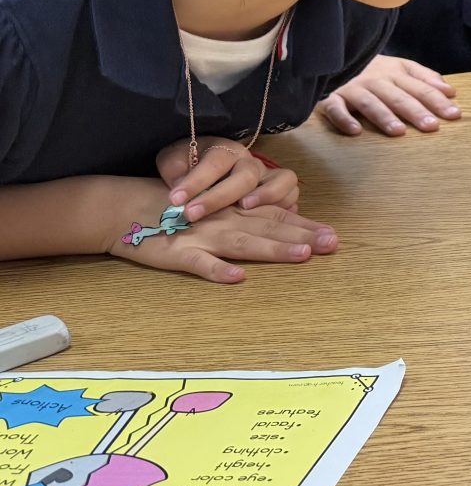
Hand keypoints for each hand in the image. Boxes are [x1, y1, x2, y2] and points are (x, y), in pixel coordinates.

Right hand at [104, 180, 336, 283]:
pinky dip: (217, 270)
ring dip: (273, 249)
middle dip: (303, 236)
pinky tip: (237, 278)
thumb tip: (280, 229)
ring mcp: (201, 237)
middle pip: (268, 229)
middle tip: (333, 244)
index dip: (305, 226)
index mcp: (233, 212)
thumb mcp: (212, 210)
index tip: (335, 236)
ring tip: (302, 255)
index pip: (276, 218)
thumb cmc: (172, 210)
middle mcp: (224, 221)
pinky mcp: (176, 253)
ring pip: (242, 244)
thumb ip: (243, 219)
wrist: (122, 207)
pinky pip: (199, 264)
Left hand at [156, 139, 298, 221]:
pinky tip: (271, 222)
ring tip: (245, 208)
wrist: (202, 163)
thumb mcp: (173, 160)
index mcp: (224, 150)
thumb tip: (178, 192)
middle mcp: (250, 162)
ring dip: (267, 195)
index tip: (175, 199)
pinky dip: (286, 206)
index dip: (196, 181)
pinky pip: (292, 196)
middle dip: (219, 196)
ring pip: (283, 180)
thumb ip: (174, 171)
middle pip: (246, 175)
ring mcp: (268, 177)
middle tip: (193, 214)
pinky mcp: (279, 193)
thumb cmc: (187, 164)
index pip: (214, 162)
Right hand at [318, 55, 459, 136]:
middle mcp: (375, 80)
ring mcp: (352, 88)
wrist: (335, 56)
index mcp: (395, 73)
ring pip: (370, 102)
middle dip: (415, 111)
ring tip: (399, 131)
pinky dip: (343, 118)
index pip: (420, 88)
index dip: (437, 101)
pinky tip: (355, 132)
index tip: (454, 115)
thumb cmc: (374, 69)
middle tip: (432, 126)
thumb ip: (425, 78)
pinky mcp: (330, 96)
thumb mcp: (401, 68)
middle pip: (398, 97)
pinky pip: (335, 107)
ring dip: (384, 116)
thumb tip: (451, 92)